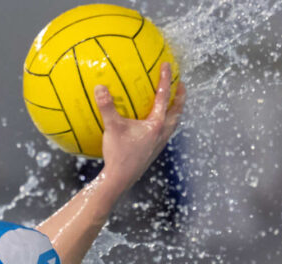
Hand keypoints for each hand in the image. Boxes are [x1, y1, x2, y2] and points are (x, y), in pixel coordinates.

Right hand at [95, 61, 185, 193]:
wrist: (120, 180)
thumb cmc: (118, 154)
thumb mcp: (112, 128)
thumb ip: (106, 107)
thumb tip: (99, 87)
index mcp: (156, 124)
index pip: (164, 96)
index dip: (166, 79)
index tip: (168, 65)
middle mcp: (162, 133)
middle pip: (177, 111)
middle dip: (180, 97)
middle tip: (182, 85)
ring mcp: (159, 144)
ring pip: (173, 123)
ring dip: (174, 112)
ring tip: (172, 105)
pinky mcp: (153, 152)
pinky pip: (164, 133)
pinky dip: (164, 124)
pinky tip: (152, 126)